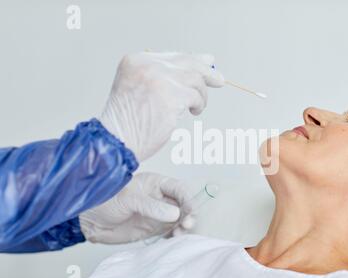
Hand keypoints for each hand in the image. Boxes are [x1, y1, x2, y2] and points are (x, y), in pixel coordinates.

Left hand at [79, 172, 195, 243]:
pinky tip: (173, 239)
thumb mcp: (128, 200)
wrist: (90, 220)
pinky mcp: (154, 228)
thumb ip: (151, 206)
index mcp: (156, 184)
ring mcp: (159, 214)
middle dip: (189, 214)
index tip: (189, 211)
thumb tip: (175, 213)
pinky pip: (171, 231)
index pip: (179, 189)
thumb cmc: (104, 201)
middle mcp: (161, 198)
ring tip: (179, 234)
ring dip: (184, 226)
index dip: (188, 199)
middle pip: (184, 205)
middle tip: (186, 225)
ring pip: (180, 219)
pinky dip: (176, 236)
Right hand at [99, 51, 224, 161]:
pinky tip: (193, 112)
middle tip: (219, 80)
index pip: (172, 56)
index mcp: (136, 60)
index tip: (208, 63)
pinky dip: (198, 105)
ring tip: (196, 107)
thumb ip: (161, 76)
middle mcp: (147, 66)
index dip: (193, 60)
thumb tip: (197, 65)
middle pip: (187, 62)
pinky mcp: (171, 97)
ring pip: (195, 80)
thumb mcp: (137, 88)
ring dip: (201, 95)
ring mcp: (159, 80)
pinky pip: (195, 97)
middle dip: (206, 71)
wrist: (116, 140)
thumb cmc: (128, 121)